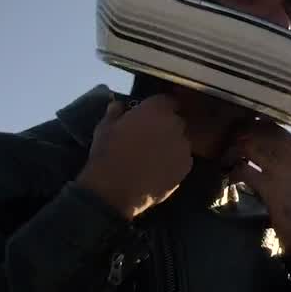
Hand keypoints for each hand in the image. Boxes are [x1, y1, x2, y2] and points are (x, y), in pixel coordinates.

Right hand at [75, 94, 192, 219]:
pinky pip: (183, 159)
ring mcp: (183, 146)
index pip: (166, 100)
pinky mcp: (186, 167)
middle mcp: (174, 124)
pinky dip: (174, 162)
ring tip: (154, 157)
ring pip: (180, 140)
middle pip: (175, 120)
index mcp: (156, 110)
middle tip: (151, 137)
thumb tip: (118, 105)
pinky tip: (160, 170)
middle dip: (165, 126)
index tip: (150, 116)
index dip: (158, 108)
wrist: (115, 190)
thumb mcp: (104, 129)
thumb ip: (115, 113)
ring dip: (171, 144)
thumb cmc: (107, 155)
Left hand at [224, 121, 290, 263]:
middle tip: (228, 151)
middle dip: (236, 139)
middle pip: (255, 132)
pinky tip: (232, 180)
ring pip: (247, 146)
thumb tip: (254, 142)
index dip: (249, 127)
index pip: (269, 125)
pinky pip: (243, 169)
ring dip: (231, 154)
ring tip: (227, 164)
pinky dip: (233, 173)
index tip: (237, 136)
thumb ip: (281, 154)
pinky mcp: (270, 186)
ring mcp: (281, 169)